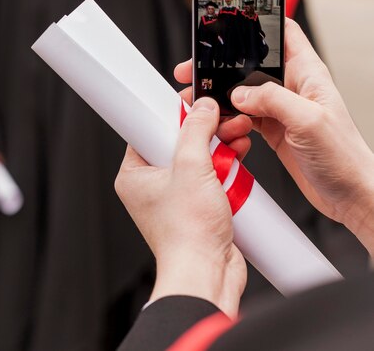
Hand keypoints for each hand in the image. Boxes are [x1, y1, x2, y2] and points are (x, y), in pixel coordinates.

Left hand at [115, 97, 252, 316]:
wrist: (208, 274)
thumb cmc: (188, 234)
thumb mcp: (192, 168)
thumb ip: (197, 131)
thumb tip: (202, 108)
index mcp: (135, 174)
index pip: (150, 128)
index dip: (172, 113)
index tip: (190, 101)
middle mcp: (153, 184)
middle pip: (179, 141)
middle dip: (206, 129)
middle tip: (221, 118)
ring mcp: (177, 195)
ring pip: (199, 156)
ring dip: (220, 144)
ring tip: (236, 135)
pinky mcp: (198, 204)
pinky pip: (211, 174)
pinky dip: (226, 165)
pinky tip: (239, 154)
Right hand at [176, 20, 373, 255]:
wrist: (349, 194)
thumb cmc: (344, 156)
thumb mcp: (309, 120)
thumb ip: (273, 100)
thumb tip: (240, 93)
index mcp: (307, 73)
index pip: (283, 33)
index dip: (258, 23)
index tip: (229, 23)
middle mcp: (292, 86)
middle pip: (251, 64)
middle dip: (222, 65)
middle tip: (195, 70)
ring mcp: (280, 108)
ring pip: (242, 92)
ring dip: (220, 96)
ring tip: (201, 102)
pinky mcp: (272, 129)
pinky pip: (242, 116)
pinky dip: (228, 120)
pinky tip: (220, 125)